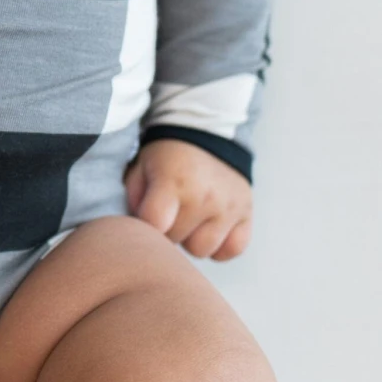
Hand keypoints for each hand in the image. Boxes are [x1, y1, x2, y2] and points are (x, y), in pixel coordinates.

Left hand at [124, 138, 252, 260]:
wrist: (206, 131)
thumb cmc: (170, 154)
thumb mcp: (142, 165)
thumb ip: (135, 197)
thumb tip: (140, 229)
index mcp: (174, 182)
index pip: (155, 226)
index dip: (145, 226)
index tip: (147, 215)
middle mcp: (205, 197)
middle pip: (176, 240)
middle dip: (167, 230)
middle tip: (168, 211)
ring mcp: (229, 208)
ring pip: (202, 250)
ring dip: (192, 238)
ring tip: (189, 217)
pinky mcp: (247, 214)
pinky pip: (231, 249)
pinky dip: (220, 244)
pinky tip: (209, 226)